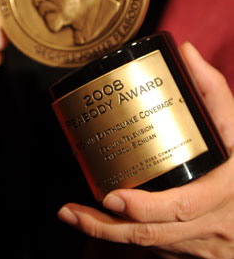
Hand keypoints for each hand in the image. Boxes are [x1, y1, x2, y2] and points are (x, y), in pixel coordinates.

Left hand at [58, 42, 233, 258]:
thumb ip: (212, 88)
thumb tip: (185, 52)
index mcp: (222, 190)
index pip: (183, 206)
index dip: (146, 208)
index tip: (112, 198)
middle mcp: (211, 222)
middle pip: (155, 234)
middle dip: (108, 228)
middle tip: (73, 211)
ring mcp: (200, 241)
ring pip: (150, 245)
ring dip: (107, 235)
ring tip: (73, 216)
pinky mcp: (190, 247)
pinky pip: (155, 247)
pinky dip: (125, 236)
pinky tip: (101, 222)